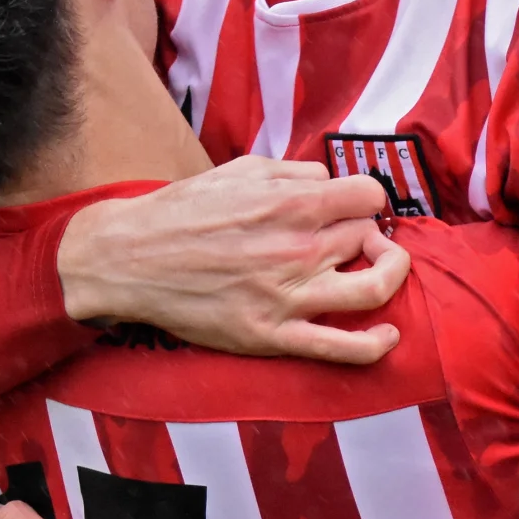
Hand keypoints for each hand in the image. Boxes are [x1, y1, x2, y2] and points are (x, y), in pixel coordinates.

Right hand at [57, 156, 409, 364]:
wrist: (130, 260)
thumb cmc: (183, 212)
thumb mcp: (239, 171)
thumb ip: (294, 173)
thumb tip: (331, 182)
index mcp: (291, 202)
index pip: (369, 195)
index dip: (366, 199)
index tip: (353, 207)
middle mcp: (297, 248)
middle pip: (368, 236)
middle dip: (363, 233)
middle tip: (345, 238)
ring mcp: (289, 296)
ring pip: (374, 287)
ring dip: (387, 274)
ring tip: (374, 269)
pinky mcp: (274, 336)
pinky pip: (343, 348)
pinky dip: (377, 343)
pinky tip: (389, 333)